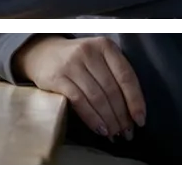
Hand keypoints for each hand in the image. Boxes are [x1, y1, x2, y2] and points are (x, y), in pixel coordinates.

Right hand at [14, 35, 145, 139]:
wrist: (41, 53)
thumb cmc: (77, 60)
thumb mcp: (98, 57)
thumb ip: (114, 75)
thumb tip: (132, 111)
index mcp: (105, 46)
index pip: (126, 76)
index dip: (135, 101)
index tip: (140, 120)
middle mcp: (89, 52)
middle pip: (112, 90)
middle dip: (122, 116)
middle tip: (127, 133)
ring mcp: (72, 64)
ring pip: (97, 97)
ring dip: (109, 120)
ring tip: (115, 134)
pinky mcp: (58, 78)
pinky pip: (79, 101)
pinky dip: (92, 118)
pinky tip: (99, 129)